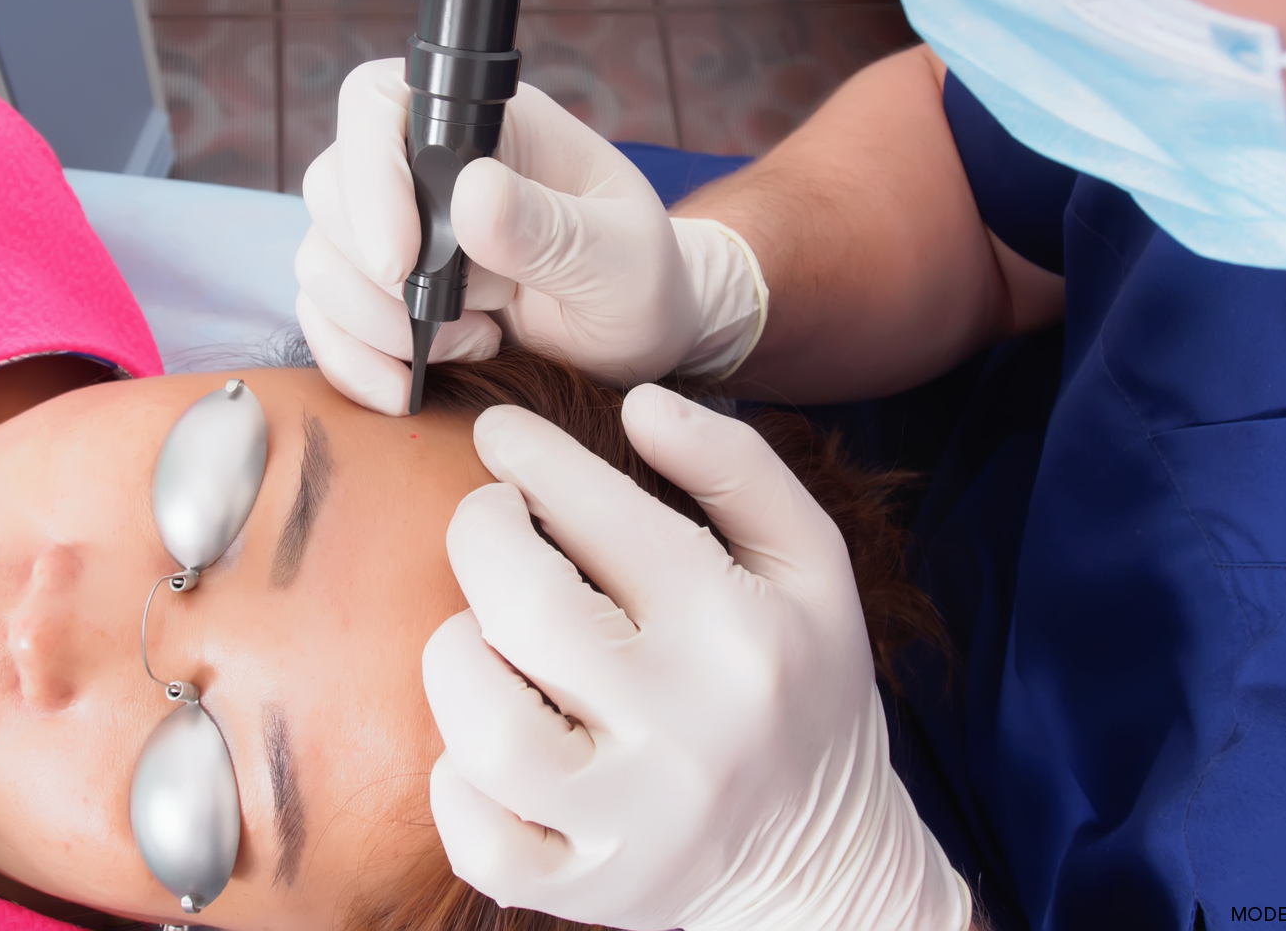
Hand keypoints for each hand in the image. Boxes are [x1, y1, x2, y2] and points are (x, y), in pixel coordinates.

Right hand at [296, 59, 766, 414]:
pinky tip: (410, 387)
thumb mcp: (622, 261)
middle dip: (380, 275)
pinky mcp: (379, 294)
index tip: (404, 261)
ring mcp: (394, 229)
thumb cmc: (642, 282)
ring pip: (320, 259)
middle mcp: (424, 166)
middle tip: (466, 320)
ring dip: (377, 324)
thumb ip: (555, 230)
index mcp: (483, 126)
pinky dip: (355, 361)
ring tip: (472, 344)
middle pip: (330, 188)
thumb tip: (473, 192)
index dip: (370, 175)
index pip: (377, 104)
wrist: (638, 342)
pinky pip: (324, 320)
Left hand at [421, 386, 970, 930]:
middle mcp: (688, 730)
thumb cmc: (803, 685)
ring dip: (457, 657)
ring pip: (488, 730)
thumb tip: (640, 402)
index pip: (607, 516)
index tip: (500, 435)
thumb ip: (736, 467)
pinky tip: (482, 741)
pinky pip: (480, 843)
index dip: (531, 456)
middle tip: (489, 519)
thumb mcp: (810, 562)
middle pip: (526, 610)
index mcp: (741, 633)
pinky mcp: (592, 890)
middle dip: (479, 535)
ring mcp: (634, 822)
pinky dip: (455, 783)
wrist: (829, 861)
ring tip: (483, 633)